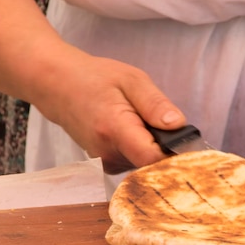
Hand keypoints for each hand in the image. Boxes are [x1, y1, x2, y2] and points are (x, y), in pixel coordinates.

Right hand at [33, 50, 185, 173]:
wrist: (57, 86)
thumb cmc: (94, 79)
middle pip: (154, 164)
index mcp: (115, 130)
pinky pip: (136, 163)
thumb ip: (155, 104)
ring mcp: (105, 162)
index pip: (153, 159)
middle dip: (167, 148)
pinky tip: (137, 132)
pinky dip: (143, 150)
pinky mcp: (107, 164)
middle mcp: (108, 153)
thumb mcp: (132, 80)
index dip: (175, 154)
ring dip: (154, 148)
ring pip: (146, 165)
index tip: (187, 143)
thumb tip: (178, 125)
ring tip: (145, 123)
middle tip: (165, 125)